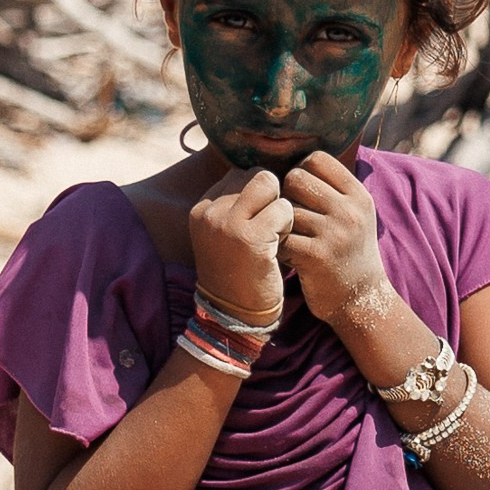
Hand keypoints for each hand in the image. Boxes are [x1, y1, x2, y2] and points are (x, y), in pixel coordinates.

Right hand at [188, 164, 290, 324]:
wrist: (233, 315)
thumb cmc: (237, 273)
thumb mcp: (225, 235)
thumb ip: (236, 205)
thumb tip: (267, 174)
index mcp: (201, 210)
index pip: (238, 175)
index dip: (258, 195)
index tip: (257, 223)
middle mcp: (210, 213)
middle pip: (256, 175)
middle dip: (271, 196)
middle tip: (269, 227)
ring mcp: (227, 224)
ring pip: (270, 185)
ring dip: (281, 208)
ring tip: (274, 235)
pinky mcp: (250, 237)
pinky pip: (284, 209)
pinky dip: (288, 226)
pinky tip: (279, 247)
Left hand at [282, 152, 388, 329]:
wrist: (362, 299)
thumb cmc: (350, 252)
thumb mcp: (356, 214)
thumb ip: (333, 189)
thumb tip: (296, 159)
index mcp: (358, 195)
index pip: (316, 159)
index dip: (300, 171)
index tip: (299, 193)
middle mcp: (349, 210)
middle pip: (295, 178)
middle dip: (285, 194)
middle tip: (289, 217)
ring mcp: (334, 233)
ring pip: (284, 209)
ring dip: (280, 224)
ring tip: (289, 238)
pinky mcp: (316, 256)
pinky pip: (281, 237)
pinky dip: (278, 247)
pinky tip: (288, 256)